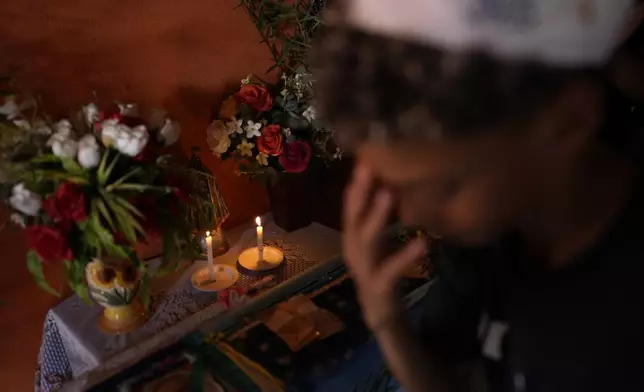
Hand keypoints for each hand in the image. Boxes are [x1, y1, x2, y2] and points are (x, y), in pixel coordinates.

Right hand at [343, 165, 426, 330]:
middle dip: (360, 191)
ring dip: (377, 216)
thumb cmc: (383, 270)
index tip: (365, 155)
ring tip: (389, 194)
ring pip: (366, 240)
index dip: (357, 181)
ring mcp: (363, 269)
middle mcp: (352, 250)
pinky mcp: (378, 288)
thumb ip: (381, 216)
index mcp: (353, 237)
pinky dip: (405, 255)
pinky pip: (390, 270)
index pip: (351, 205)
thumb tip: (391, 180)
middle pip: (353, 218)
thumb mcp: (380, 242)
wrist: (381, 314)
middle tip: (369, 166)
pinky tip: (423, 242)